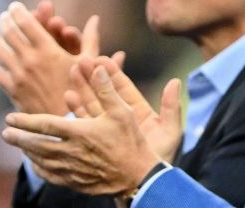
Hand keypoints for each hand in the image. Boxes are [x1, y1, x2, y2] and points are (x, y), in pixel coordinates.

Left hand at [0, 1, 116, 115]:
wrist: (69, 123)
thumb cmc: (83, 92)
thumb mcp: (89, 64)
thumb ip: (91, 39)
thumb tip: (95, 18)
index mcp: (48, 50)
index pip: (24, 21)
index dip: (17, 10)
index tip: (14, 6)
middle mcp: (30, 59)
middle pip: (8, 31)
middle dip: (4, 20)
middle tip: (3, 17)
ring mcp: (19, 74)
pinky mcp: (12, 90)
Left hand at [4, 64, 165, 196]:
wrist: (141, 177)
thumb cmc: (132, 142)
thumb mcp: (122, 111)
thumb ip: (105, 88)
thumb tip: (94, 63)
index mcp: (79, 133)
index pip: (44, 126)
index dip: (24, 122)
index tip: (9, 118)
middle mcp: (71, 153)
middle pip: (37, 146)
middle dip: (19, 139)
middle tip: (4, 133)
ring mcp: (73, 170)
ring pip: (43, 162)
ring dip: (28, 152)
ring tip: (17, 145)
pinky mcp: (78, 182)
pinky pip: (53, 177)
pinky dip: (41, 170)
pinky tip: (36, 165)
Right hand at [64, 58, 183, 164]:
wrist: (144, 186)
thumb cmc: (159, 160)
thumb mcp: (170, 132)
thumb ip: (171, 107)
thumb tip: (176, 82)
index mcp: (139, 114)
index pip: (124, 89)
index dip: (113, 73)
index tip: (102, 59)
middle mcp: (122, 120)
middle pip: (105, 93)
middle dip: (93, 76)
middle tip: (82, 59)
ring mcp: (108, 130)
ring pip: (92, 104)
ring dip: (82, 88)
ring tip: (72, 71)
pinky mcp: (96, 141)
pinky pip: (84, 122)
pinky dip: (76, 110)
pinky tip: (68, 96)